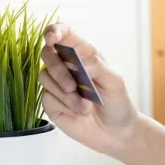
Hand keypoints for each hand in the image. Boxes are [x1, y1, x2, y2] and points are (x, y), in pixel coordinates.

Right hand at [39, 23, 138, 153]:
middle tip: (73, 86)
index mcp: (84, 55)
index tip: (52, 38)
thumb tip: (80, 60)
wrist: (116, 133)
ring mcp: (57, 84)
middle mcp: (67, 66)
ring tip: (86, 107)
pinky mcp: (52, 102)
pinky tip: (79, 112)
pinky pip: (47, 97)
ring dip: (66, 94)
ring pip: (45, 77)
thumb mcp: (115, 83)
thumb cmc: (118, 103)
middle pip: (47, 53)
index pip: (64, 34)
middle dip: (58, 69)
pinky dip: (65, 105)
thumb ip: (98, 67)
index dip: (54, 31)